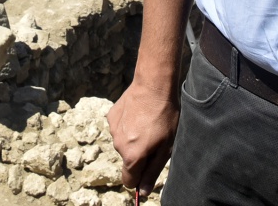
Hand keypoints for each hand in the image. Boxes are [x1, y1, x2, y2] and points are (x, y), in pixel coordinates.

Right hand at [107, 81, 177, 199]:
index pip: (128, 181)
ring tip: (147, 123)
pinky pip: (119, 128)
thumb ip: (152, 171)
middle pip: (127, 160)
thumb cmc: (165, 117)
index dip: (139, 178)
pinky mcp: (111, 116)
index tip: (148, 168)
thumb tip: (142, 192)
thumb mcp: (166, 148)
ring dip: (133, 139)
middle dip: (139, 155)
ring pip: (123, 143)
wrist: (153, 86)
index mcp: (132, 156)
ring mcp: (113, 130)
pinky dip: (127, 125)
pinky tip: (138, 114)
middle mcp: (118, 145)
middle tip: (154, 139)